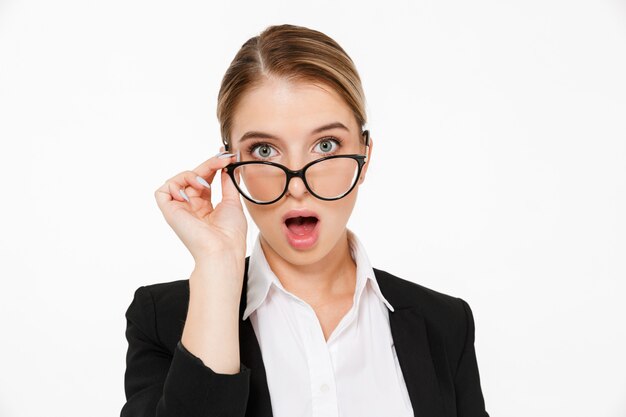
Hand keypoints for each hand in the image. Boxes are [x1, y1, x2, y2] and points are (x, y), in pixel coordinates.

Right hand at [154, 150, 246, 265]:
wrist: (223, 250)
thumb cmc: (230, 234)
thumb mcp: (233, 202)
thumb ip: (228, 183)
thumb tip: (227, 167)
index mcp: (205, 207)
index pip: (205, 179)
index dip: (213, 166)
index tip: (227, 156)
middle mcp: (191, 207)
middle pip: (193, 176)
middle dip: (208, 164)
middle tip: (223, 159)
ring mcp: (180, 209)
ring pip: (178, 179)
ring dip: (192, 175)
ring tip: (205, 184)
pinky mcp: (169, 212)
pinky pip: (163, 191)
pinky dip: (175, 186)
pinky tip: (189, 194)